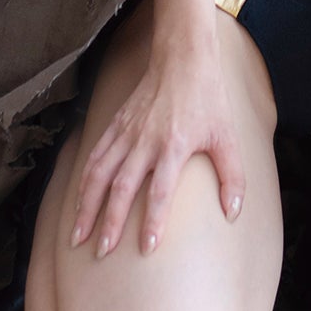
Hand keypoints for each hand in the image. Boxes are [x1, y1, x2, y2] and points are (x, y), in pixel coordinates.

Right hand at [71, 41, 244, 258]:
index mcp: (174, 145)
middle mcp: (145, 141)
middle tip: (101, 252)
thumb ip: (232, 176)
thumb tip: (232, 213)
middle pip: (121, 188)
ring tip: (77, 236)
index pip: (161, 191)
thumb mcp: (227, 136)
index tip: (147, 248)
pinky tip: (77, 201)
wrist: (183, 58)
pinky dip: (82, 181)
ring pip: (99, 174)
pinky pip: (94, 156)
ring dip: (86, 206)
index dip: (154, 221)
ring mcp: (126, 132)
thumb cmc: (208, 98)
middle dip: (109, 222)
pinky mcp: (116, 124)